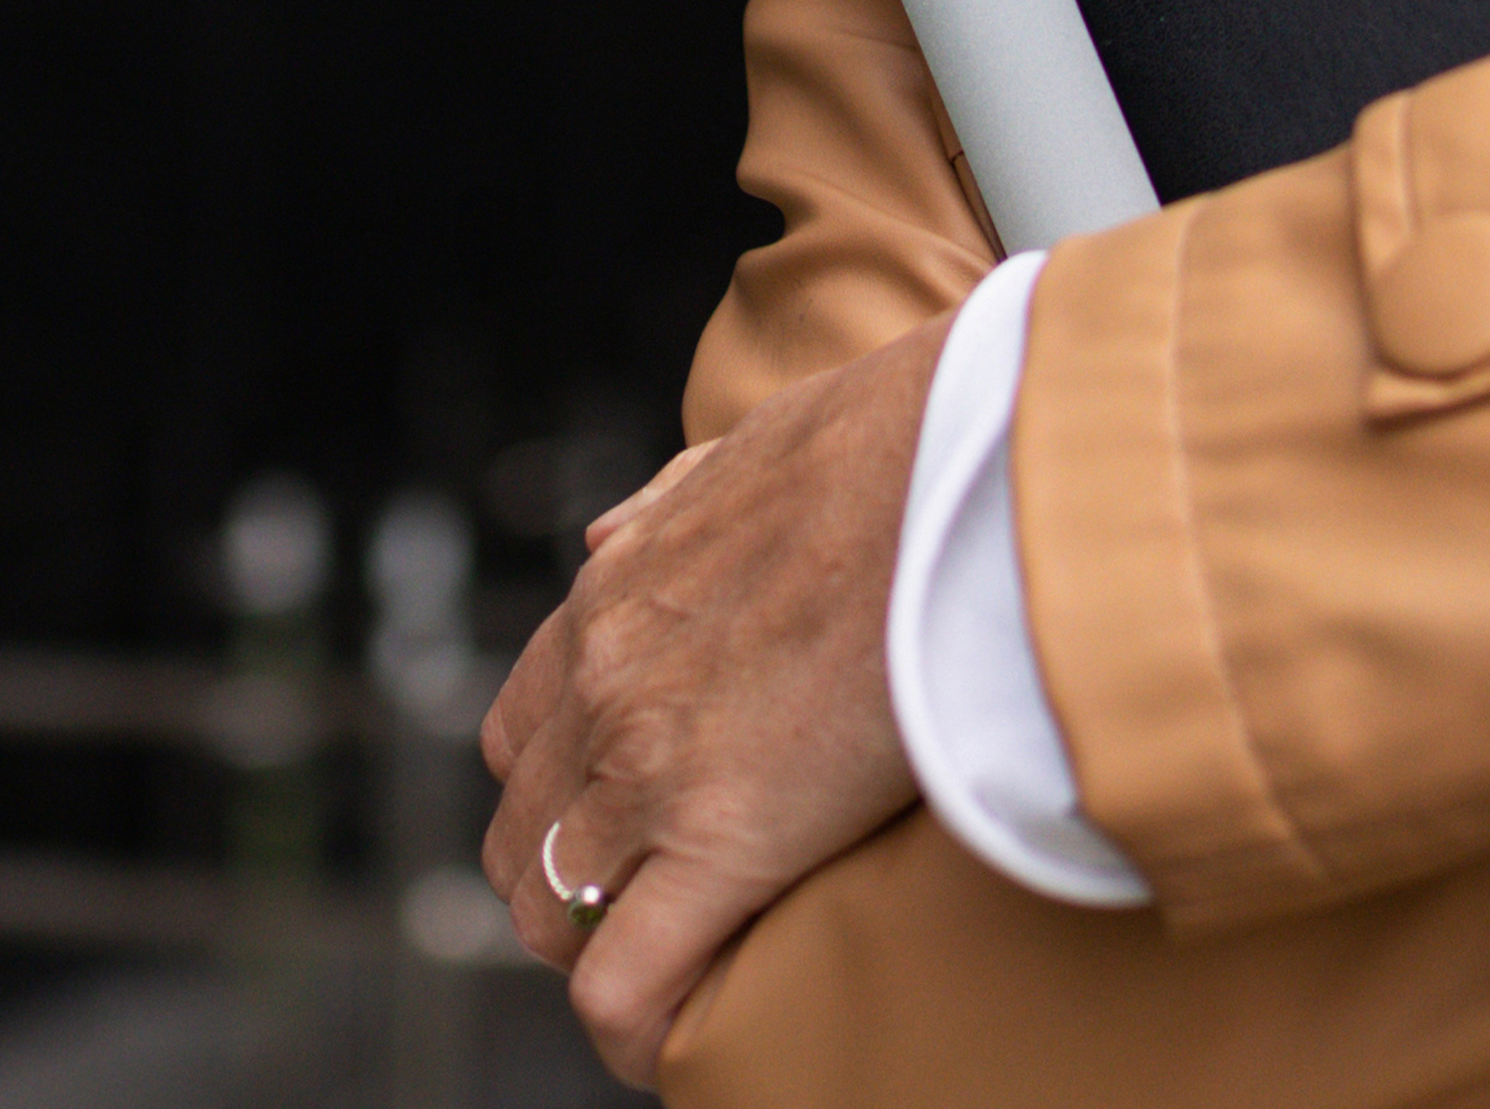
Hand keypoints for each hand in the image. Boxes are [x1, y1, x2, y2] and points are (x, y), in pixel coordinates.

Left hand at [482, 318, 943, 1085]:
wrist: (968, 463)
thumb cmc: (898, 442)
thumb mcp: (750, 446)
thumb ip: (672, 499)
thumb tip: (613, 531)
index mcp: (610, 595)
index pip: (521, 734)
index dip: (563, 798)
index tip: (622, 833)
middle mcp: (602, 683)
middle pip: (523, 834)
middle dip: (570, 886)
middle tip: (651, 916)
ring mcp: (649, 766)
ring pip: (552, 914)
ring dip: (599, 954)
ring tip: (674, 981)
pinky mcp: (724, 838)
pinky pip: (625, 981)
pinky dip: (633, 1031)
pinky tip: (673, 1048)